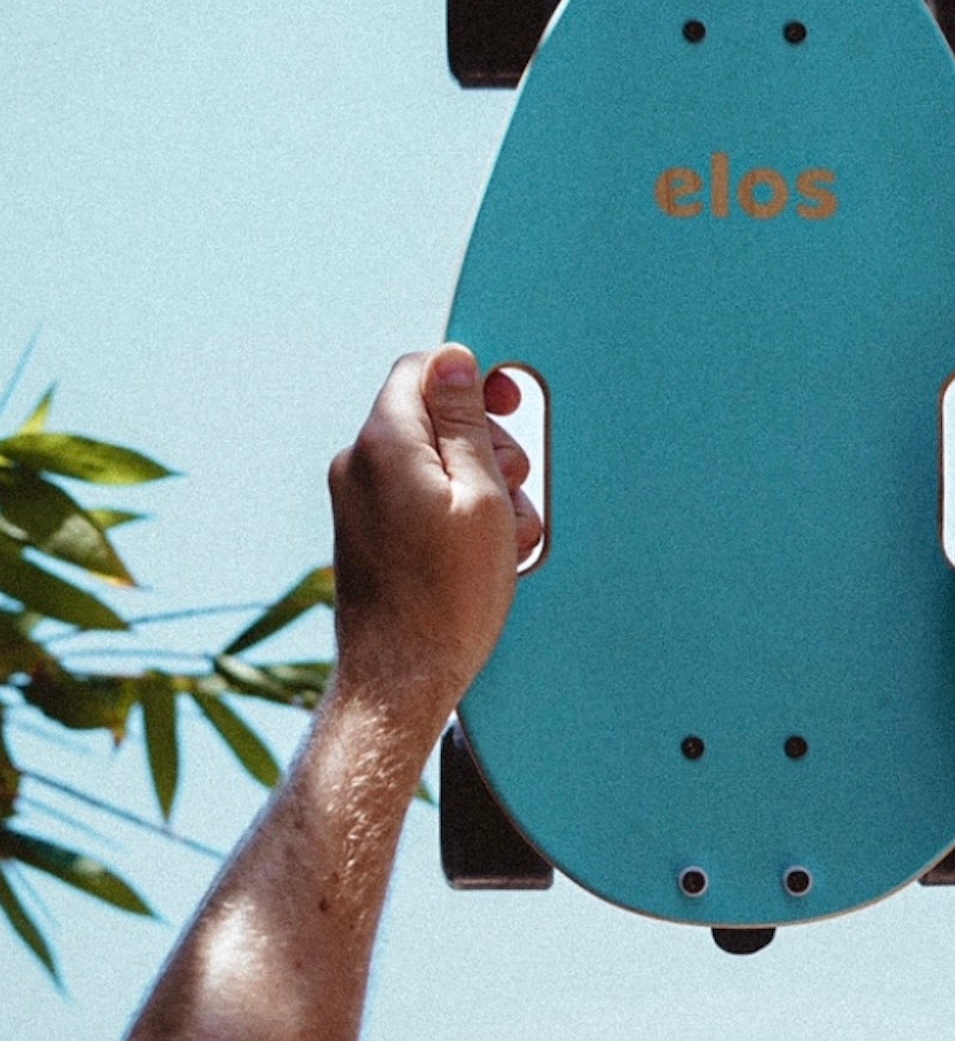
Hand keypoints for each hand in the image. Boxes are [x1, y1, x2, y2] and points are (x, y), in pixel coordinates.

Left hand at [327, 346, 541, 728]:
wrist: (400, 680)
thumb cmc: (449, 597)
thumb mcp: (481, 496)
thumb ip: (465, 421)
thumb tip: (453, 360)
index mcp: (385, 444)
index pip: (422, 369)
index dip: (472, 378)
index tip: (508, 406)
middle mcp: (358, 464)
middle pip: (430, 416)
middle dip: (483, 440)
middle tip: (514, 485)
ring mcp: (356, 500)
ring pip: (430, 460)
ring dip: (477, 483)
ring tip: (504, 534)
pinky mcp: (364, 532)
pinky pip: (416, 496)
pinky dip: (454, 511)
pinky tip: (482, 553)